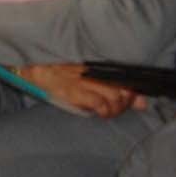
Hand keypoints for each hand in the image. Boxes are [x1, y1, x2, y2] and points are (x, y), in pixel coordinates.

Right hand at [20, 62, 143, 118]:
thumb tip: (142, 103)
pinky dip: (104, 110)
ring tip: (108, 111)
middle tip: (117, 106)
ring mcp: (83, 80)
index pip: (126, 76)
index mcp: (99, 63)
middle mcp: (93, 70)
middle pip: (124, 88)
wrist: (33, 68)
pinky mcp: (72, 91)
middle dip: (125, 102)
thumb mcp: (89, 75)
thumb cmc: (60, 70)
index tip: (135, 99)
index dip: (134, 91)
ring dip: (116, 109)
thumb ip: (117, 86)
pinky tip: (100, 112)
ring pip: (115, 97)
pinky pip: (98, 103)